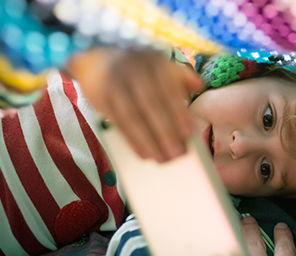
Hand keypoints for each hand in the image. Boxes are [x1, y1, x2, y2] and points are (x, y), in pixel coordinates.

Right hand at [67, 47, 202, 161]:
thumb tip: (199, 85)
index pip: (169, 89)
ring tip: (162, 159)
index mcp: (154, 61)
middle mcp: (134, 69)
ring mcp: (115, 82)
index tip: (188, 133)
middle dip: (166, 132)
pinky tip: (144, 154)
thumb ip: (179, 75)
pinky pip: (118, 123)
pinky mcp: (100, 97)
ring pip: (133, 116)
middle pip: (151, 105)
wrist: (96, 55)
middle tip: (177, 154)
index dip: (179, 112)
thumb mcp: (159, 64)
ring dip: (149, 141)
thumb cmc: (137, 67)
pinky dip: (132, 140)